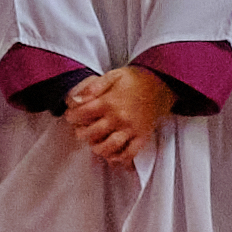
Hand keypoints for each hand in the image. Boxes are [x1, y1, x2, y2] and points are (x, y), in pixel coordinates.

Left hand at [61, 65, 177, 168]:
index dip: (72, 116)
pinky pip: (129, 153)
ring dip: (97, 148)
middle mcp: (119, 117)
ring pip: (109, 146)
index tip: (70, 116)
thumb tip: (77, 98)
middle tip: (79, 131)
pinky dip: (119, 157)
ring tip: (93, 143)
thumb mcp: (113, 74)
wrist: (161, 84)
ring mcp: (131, 129)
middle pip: (92, 133)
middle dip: (81, 133)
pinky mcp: (142, 136)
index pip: (83, 114)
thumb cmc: (135, 79)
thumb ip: (94, 85)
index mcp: (110, 102)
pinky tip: (112, 154)